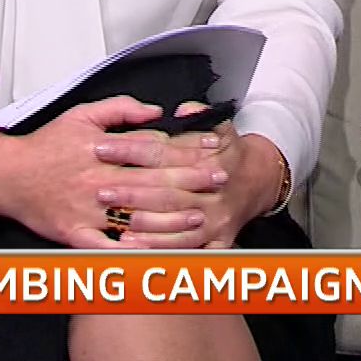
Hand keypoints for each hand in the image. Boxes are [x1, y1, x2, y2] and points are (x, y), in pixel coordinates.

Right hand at [0, 96, 221, 247]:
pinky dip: (132, 250)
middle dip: (189, 180)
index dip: (185, 147)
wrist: (5, 175)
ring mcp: (86, 209)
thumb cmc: (46, 145)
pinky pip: (107, 247)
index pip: (152, 147)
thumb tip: (155, 110)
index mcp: (101, 149)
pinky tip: (157, 252)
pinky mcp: (75, 234)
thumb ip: (119, 108)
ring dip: (170, 219)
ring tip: (200, 218)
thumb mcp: (80, 114)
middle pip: (151, 180)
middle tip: (219, 180)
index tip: (213, 147)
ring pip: (134, 216)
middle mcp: (96, 179)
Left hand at [93, 129, 282, 248]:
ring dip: (142, 223)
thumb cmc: (230, 154)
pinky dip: (159, 248)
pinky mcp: (217, 241)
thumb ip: (200, 115)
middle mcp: (213, 191)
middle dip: (130, 190)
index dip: (131, 150)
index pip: (163, 152)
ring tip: (112, 219)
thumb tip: (184, 111)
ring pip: (174, 223)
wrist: (260, 181)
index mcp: (210, 159)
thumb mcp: (221, 126)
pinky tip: (134, 246)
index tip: (102, 148)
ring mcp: (215, 219)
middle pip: (166, 191)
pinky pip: (186, 248)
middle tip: (101, 190)